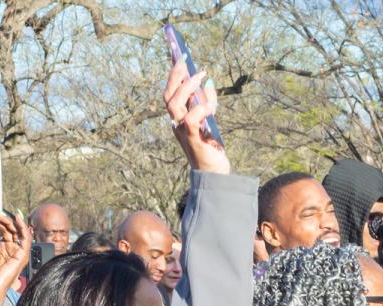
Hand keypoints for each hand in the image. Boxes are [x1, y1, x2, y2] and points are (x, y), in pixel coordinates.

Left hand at [0, 211, 31, 305]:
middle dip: (4, 218)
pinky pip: (26, 239)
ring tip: (4, 213)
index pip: (2, 229)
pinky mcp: (22, 255)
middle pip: (10, 228)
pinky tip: (17, 219)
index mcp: (2, 247)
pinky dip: (23, 228)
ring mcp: (17, 251)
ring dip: (12, 221)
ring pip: (19, 232)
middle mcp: (11, 248)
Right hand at [164, 58, 227, 173]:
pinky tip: (210, 105)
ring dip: (187, 88)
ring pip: (174, 105)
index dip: (172, 74)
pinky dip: (199, 109)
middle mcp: (177, 124)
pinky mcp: (194, 140)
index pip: (170, 93)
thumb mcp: (211, 119)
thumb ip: (208, 101)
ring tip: (201, 76)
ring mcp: (183, 132)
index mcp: (179, 118)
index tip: (177, 55)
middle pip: (168, 96)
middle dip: (175, 76)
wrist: (214, 173)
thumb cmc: (210, 146)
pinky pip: (191, 120)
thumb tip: (208, 82)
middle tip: (186, 61)